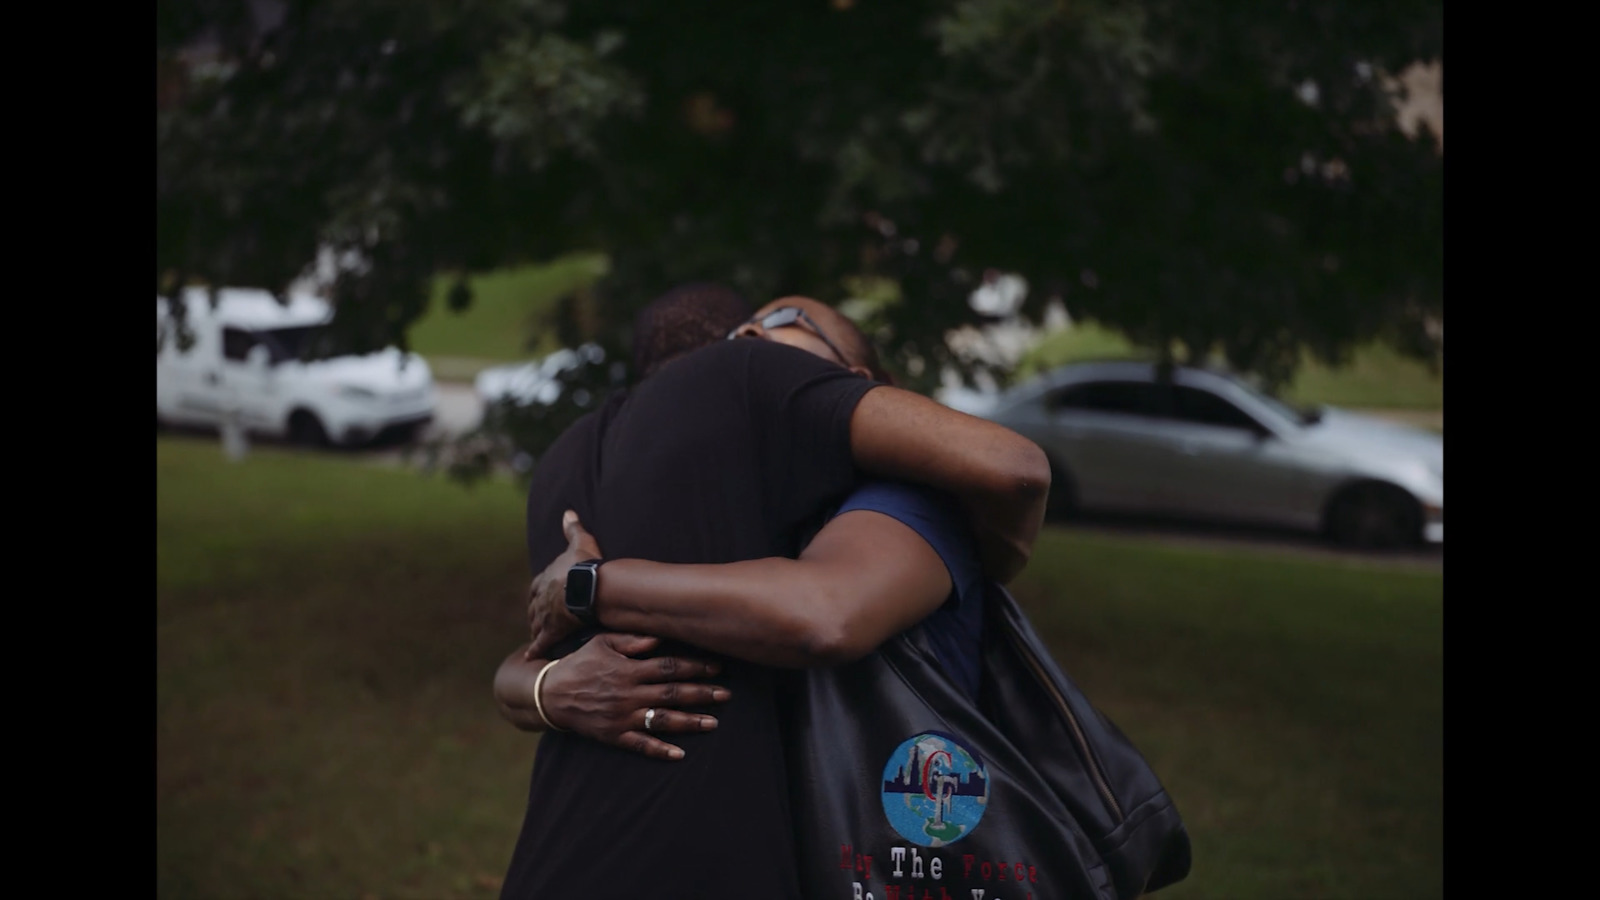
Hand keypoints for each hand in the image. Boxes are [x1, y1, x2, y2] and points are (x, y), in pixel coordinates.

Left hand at [526, 510, 602, 659]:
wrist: (589, 585)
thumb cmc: (585, 564)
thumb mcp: (580, 542)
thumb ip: (573, 528)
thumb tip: (568, 511)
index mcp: (546, 577)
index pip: (536, 587)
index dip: (537, 592)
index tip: (537, 597)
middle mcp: (541, 597)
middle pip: (533, 607)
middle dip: (534, 613)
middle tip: (535, 620)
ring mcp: (546, 614)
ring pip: (536, 624)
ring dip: (535, 629)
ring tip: (536, 636)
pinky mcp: (553, 630)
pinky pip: (542, 642)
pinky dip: (535, 649)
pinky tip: (530, 657)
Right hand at [540, 633, 729, 759]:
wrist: (550, 694)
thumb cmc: (579, 663)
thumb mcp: (602, 643)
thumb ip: (632, 640)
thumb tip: (659, 637)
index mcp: (629, 669)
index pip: (669, 667)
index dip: (695, 667)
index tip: (717, 668)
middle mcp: (630, 693)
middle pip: (673, 693)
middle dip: (702, 694)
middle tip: (727, 695)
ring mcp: (623, 716)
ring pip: (662, 720)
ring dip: (690, 722)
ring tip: (714, 723)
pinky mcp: (614, 735)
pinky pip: (640, 745)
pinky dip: (660, 750)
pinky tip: (679, 754)